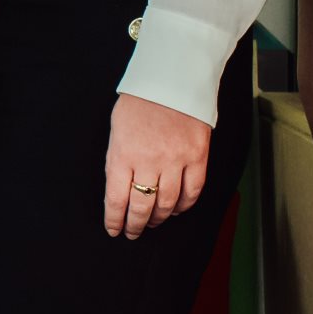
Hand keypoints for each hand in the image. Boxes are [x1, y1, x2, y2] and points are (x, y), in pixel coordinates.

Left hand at [102, 93, 210, 239]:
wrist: (172, 81)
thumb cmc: (139, 104)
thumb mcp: (116, 132)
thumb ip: (117, 162)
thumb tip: (119, 192)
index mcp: (122, 155)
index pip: (116, 200)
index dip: (115, 220)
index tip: (114, 230)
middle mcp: (149, 161)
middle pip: (142, 206)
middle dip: (135, 225)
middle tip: (133, 232)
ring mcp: (176, 160)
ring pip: (167, 203)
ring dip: (159, 218)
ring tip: (153, 222)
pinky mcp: (198, 157)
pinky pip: (192, 191)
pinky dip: (184, 205)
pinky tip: (176, 210)